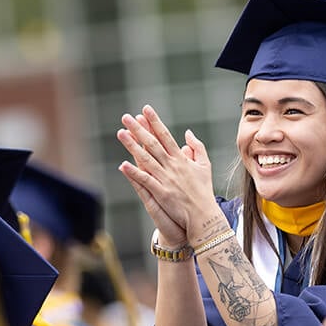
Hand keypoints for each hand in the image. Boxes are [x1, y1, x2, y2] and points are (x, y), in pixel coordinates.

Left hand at [116, 105, 217, 244]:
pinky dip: (135, 173)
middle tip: (126, 117)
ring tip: (120, 133)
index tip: (145, 109)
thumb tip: (187, 133)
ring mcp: (166, 179)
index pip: (165, 136)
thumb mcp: (204, 165)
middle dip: (139, 129)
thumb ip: (197, 147)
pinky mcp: (162, 193)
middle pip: (153, 144)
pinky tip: (123, 164)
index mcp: (181, 158)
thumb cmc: (204, 191)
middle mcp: (172, 166)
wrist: (204, 215)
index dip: (154, 122)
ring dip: (132, 146)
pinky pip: (146, 181)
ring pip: (146, 159)